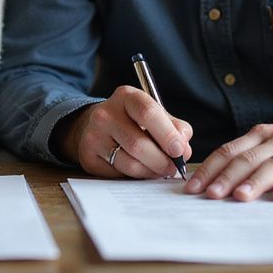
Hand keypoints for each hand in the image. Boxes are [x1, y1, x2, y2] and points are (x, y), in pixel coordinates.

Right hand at [56, 86, 192, 178]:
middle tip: (173, 167)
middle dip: (162, 160)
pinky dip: (137, 176)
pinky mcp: (88, 157)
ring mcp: (94, 136)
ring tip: (160, 170)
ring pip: (130, 163)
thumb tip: (184, 150)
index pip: (148, 113)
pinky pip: (119, 174)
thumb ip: (175, 128)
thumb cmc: (133, 121)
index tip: (180, 150)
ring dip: (151, 171)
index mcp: (126, 97)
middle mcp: (105, 114)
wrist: (95, 126)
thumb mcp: (155, 115)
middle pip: (139, 143)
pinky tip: (142, 169)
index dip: (167, 134)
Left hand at [184, 114, 272, 200]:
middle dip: (225, 178)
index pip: (229, 151)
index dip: (209, 168)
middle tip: (209, 195)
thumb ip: (250, 154)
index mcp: (261, 134)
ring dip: (253, 183)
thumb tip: (215, 178)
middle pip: (246, 160)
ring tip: (238, 197)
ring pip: (271, 167)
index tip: (192, 186)